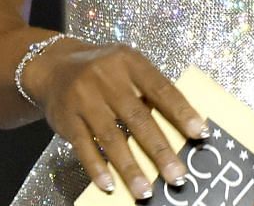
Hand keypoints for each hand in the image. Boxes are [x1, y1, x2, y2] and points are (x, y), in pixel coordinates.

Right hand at [21, 38, 206, 200]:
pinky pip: (84, 147)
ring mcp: (83, 98)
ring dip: (130, 167)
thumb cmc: (102, 71)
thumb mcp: (126, 67)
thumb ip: (150, 90)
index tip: (200, 134)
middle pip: (138, 118)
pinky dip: (97, 168)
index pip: (160, 89)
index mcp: (129, 62)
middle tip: (177, 176)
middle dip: (160, 150)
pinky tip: (110, 185)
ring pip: (111, 138)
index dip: (181, 112)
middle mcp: (106, 78)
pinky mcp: (66, 118)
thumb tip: (183, 126)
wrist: (53, 66)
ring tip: (146, 191)